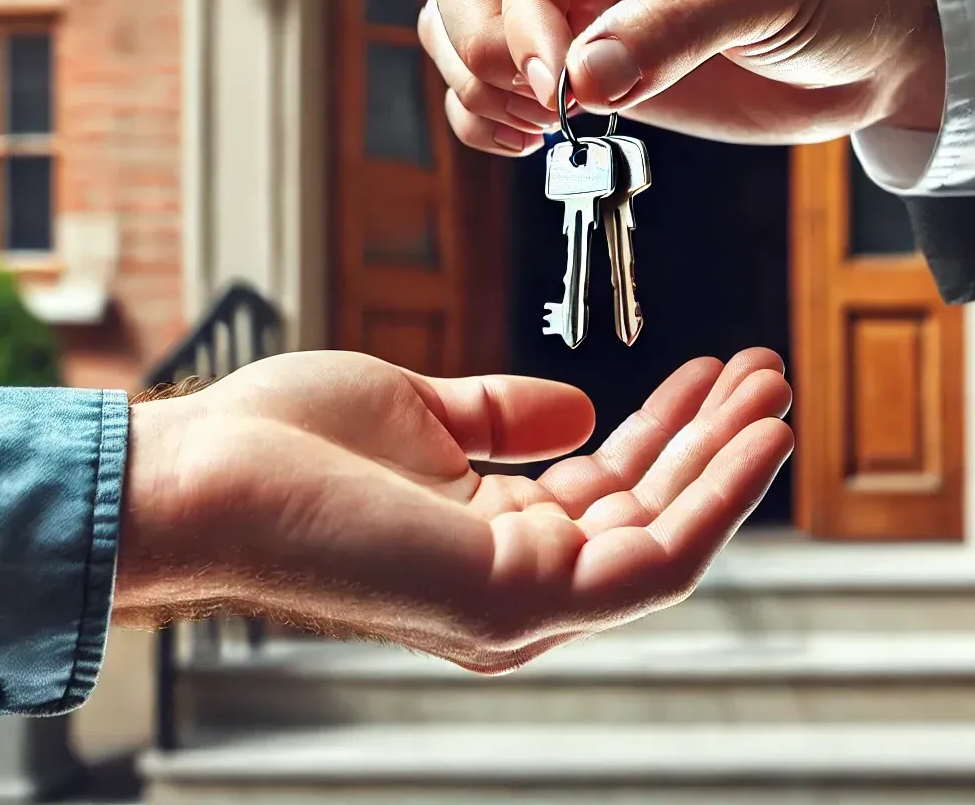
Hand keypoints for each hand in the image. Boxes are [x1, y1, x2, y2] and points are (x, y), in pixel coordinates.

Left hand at [114, 348, 792, 672]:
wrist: (199, 475)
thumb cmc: (277, 451)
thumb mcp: (418, 413)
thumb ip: (500, 419)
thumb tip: (578, 408)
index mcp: (489, 541)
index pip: (607, 491)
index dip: (667, 430)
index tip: (710, 368)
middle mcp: (515, 585)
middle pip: (648, 514)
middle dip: (713, 440)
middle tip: (765, 369)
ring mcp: (519, 605)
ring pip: (665, 538)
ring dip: (729, 461)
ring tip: (775, 385)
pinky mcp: (517, 602)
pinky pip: (654, 560)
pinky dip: (715, 499)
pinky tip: (752, 436)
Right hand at [419, 0, 944, 156]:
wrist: (875, 46)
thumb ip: (677, 28)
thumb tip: (585, 75)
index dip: (525, 12)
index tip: (557, 82)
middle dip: (483, 42)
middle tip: (542, 102)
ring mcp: (572, 2)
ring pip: (459, 30)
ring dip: (478, 86)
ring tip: (544, 126)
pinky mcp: (579, 66)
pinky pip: (492, 88)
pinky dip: (489, 121)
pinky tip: (537, 141)